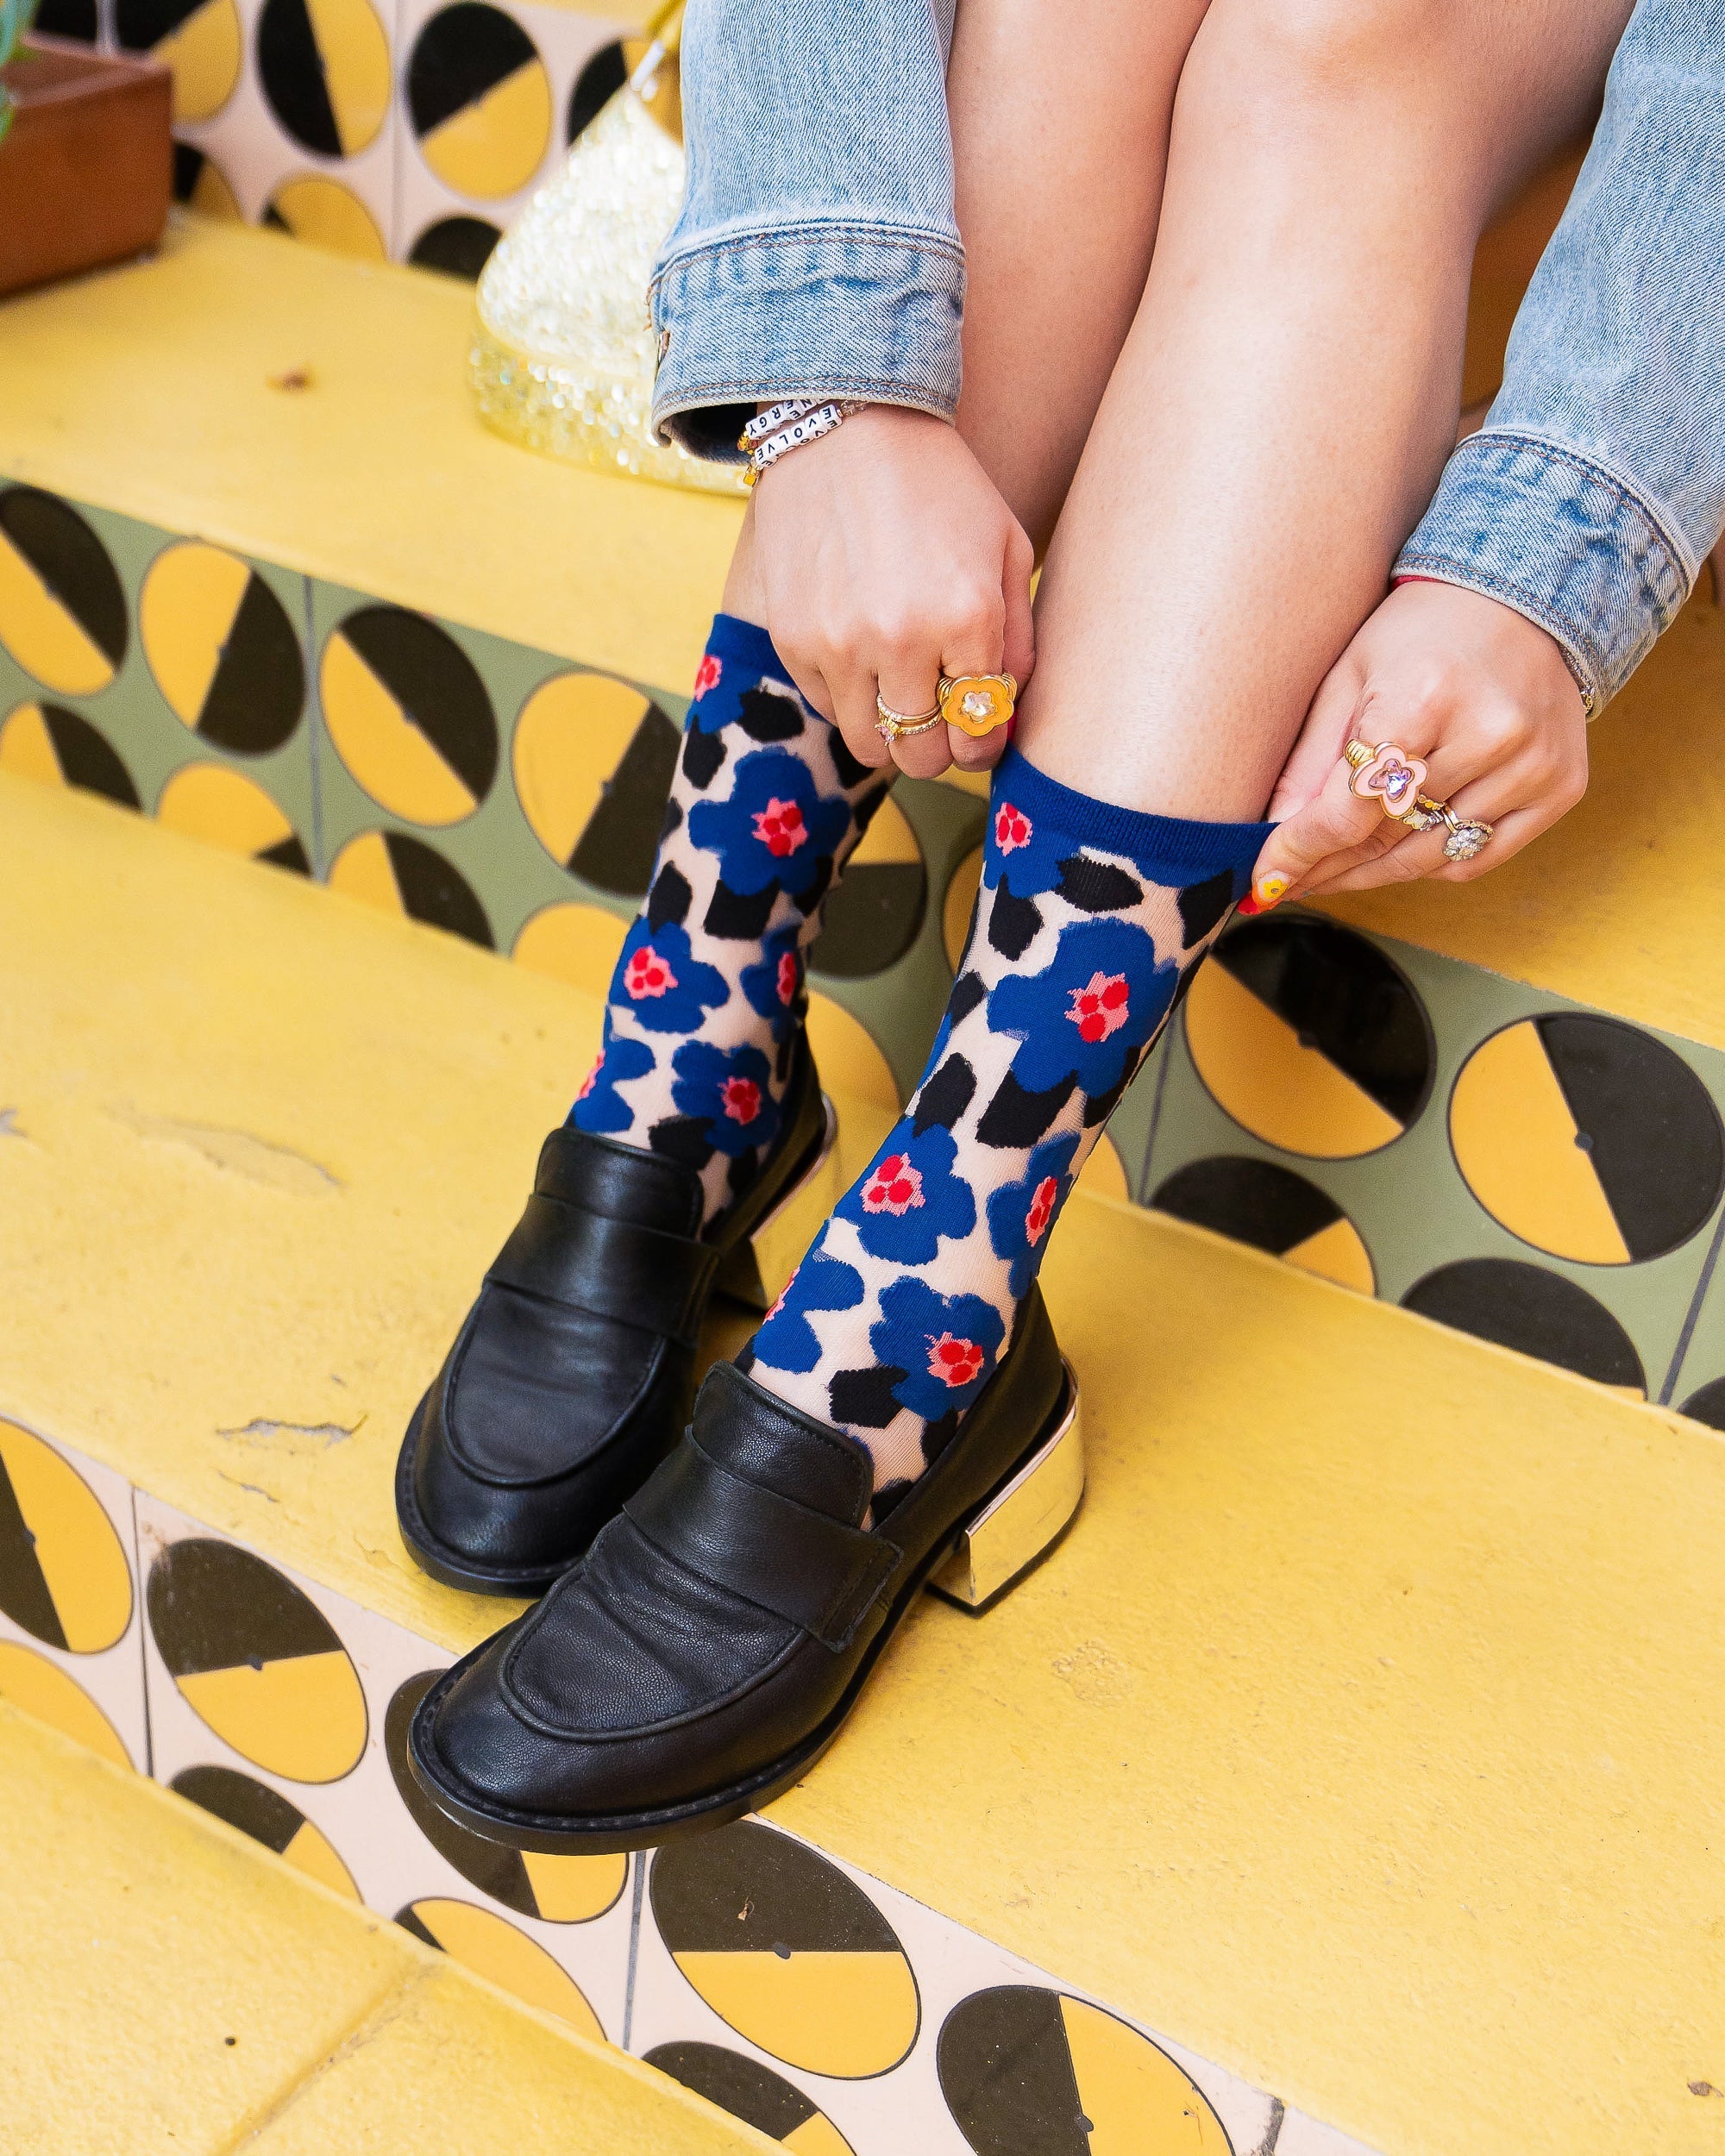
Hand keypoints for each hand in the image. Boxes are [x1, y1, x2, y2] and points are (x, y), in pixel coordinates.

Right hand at [745, 405, 1034, 779]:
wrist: (846, 423)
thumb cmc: (940, 485)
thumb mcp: (1005, 547)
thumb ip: (1017, 639)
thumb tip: (1005, 717)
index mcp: (967, 617)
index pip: (980, 732)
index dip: (983, 744)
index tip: (977, 733)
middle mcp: (901, 640)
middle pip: (923, 757)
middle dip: (939, 749)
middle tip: (940, 720)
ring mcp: (839, 644)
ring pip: (870, 745)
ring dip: (890, 733)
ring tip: (898, 692)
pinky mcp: (793, 639)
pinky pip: (827, 706)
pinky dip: (848, 697)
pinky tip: (859, 651)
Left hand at [1244, 580, 1587, 909]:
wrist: (1521, 599)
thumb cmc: (1419, 635)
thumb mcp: (1348, 679)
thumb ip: (1310, 763)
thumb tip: (1271, 839)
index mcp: (1424, 698)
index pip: (1352, 808)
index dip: (1302, 851)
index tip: (1266, 880)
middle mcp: (1489, 735)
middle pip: (1387, 839)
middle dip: (1328, 867)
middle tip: (1289, 881)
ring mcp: (1534, 766)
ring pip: (1429, 858)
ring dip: (1372, 873)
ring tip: (1335, 872)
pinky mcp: (1562, 787)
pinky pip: (1476, 858)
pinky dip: (1430, 864)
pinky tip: (1398, 852)